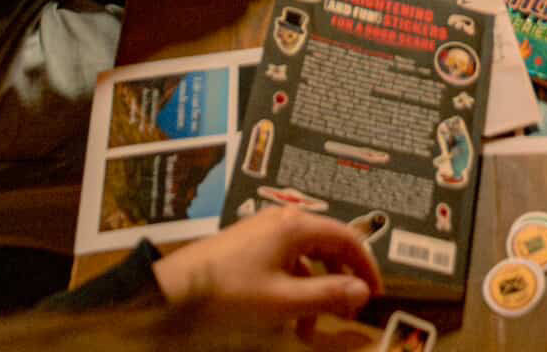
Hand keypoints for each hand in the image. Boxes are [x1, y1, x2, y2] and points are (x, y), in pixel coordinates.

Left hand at [153, 208, 380, 326]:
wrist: (170, 293)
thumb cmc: (230, 295)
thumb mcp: (282, 301)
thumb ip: (327, 294)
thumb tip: (364, 290)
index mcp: (296, 226)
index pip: (347, 237)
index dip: (366, 265)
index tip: (376, 294)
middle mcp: (283, 220)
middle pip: (327, 243)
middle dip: (341, 278)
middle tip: (349, 311)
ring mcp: (262, 231)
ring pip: (305, 256)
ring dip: (315, 288)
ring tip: (311, 326)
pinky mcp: (246, 245)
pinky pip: (284, 262)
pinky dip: (293, 286)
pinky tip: (285, 315)